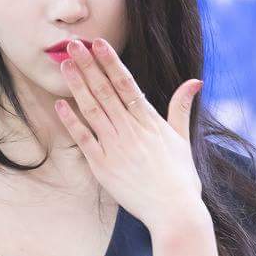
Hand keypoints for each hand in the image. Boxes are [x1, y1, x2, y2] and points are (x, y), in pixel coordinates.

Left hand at [54, 37, 204, 236]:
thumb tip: (194, 82)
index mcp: (149, 121)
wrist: (173, 212)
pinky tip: (60, 104)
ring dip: (77, 86)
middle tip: (73, 45)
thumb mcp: (182, 139)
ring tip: (65, 65)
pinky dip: (72, 121)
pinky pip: (84, 139)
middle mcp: (130, 130)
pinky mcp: (103, 166)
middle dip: (88, 66)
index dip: (110, 62)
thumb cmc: (180, 179)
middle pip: (105, 91)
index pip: (126, 84)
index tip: (98, 43)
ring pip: (92, 110)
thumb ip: (181, 108)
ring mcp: (115, 147)